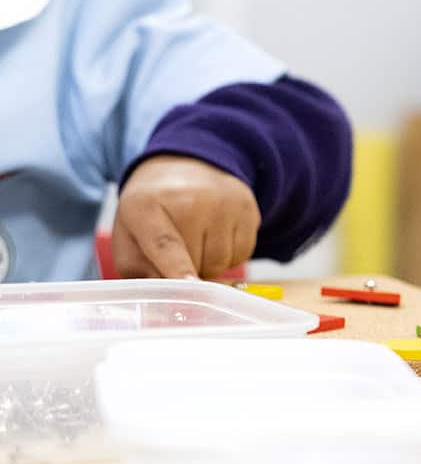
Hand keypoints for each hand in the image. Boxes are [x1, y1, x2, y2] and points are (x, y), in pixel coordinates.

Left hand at [112, 156, 259, 279]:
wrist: (184, 165)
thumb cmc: (152, 210)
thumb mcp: (129, 236)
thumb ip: (139, 271)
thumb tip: (167, 298)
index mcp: (147, 206)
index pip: (165, 243)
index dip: (177, 268)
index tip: (189, 285)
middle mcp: (190, 199)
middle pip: (197, 262)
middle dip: (187, 272)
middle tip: (176, 256)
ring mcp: (224, 201)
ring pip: (222, 261)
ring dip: (209, 266)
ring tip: (197, 245)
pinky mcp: (247, 207)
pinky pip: (243, 254)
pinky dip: (229, 256)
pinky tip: (216, 238)